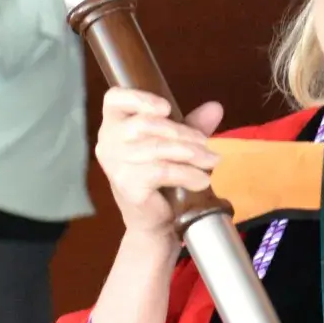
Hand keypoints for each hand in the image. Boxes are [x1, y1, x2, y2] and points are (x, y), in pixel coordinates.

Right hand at [96, 88, 222, 238]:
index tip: (166, 108)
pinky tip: (202, 180)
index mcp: (114, 125)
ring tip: (212, 162)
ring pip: (157, 148)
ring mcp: (114, 164)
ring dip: (191, 154)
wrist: (153, 223)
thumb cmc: (159, 180)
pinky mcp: (127, 184)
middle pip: (145, 124)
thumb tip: (215, 107)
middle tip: (208, 145)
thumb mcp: (176, 146)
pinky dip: (187, 174)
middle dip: (182, 133)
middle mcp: (108, 142)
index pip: (114, 99)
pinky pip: (162, 171)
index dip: (139, 98)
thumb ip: (191, 125)